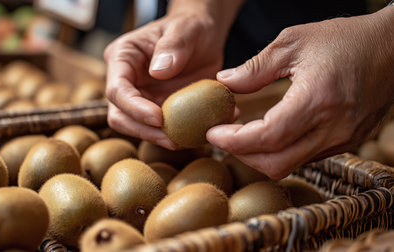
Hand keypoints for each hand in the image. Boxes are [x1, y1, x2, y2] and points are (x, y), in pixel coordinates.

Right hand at [104, 1, 242, 148]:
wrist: (203, 37)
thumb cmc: (189, 27)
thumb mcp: (185, 29)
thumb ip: (173, 46)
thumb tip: (159, 71)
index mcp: (122, 58)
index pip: (117, 90)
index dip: (134, 108)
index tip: (158, 118)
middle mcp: (126, 81)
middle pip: (121, 116)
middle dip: (143, 131)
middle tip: (172, 140)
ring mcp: (141, 98)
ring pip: (139, 128)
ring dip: (160, 138)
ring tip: (187, 141)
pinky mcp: (158, 110)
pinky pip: (163, 129)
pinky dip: (180, 135)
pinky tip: (201, 133)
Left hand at [207, 6, 393, 178]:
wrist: (392, 48)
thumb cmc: (344, 39)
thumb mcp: (294, 42)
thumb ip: (256, 67)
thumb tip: (224, 82)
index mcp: (317, 100)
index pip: (267, 138)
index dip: (233, 141)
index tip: (212, 133)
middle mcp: (332, 128)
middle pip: (275, 163)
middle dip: (240, 154)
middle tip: (221, 136)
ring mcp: (341, 139)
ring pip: (289, 166)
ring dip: (258, 156)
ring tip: (240, 136)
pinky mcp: (346, 142)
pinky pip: (304, 159)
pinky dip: (279, 152)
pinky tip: (267, 134)